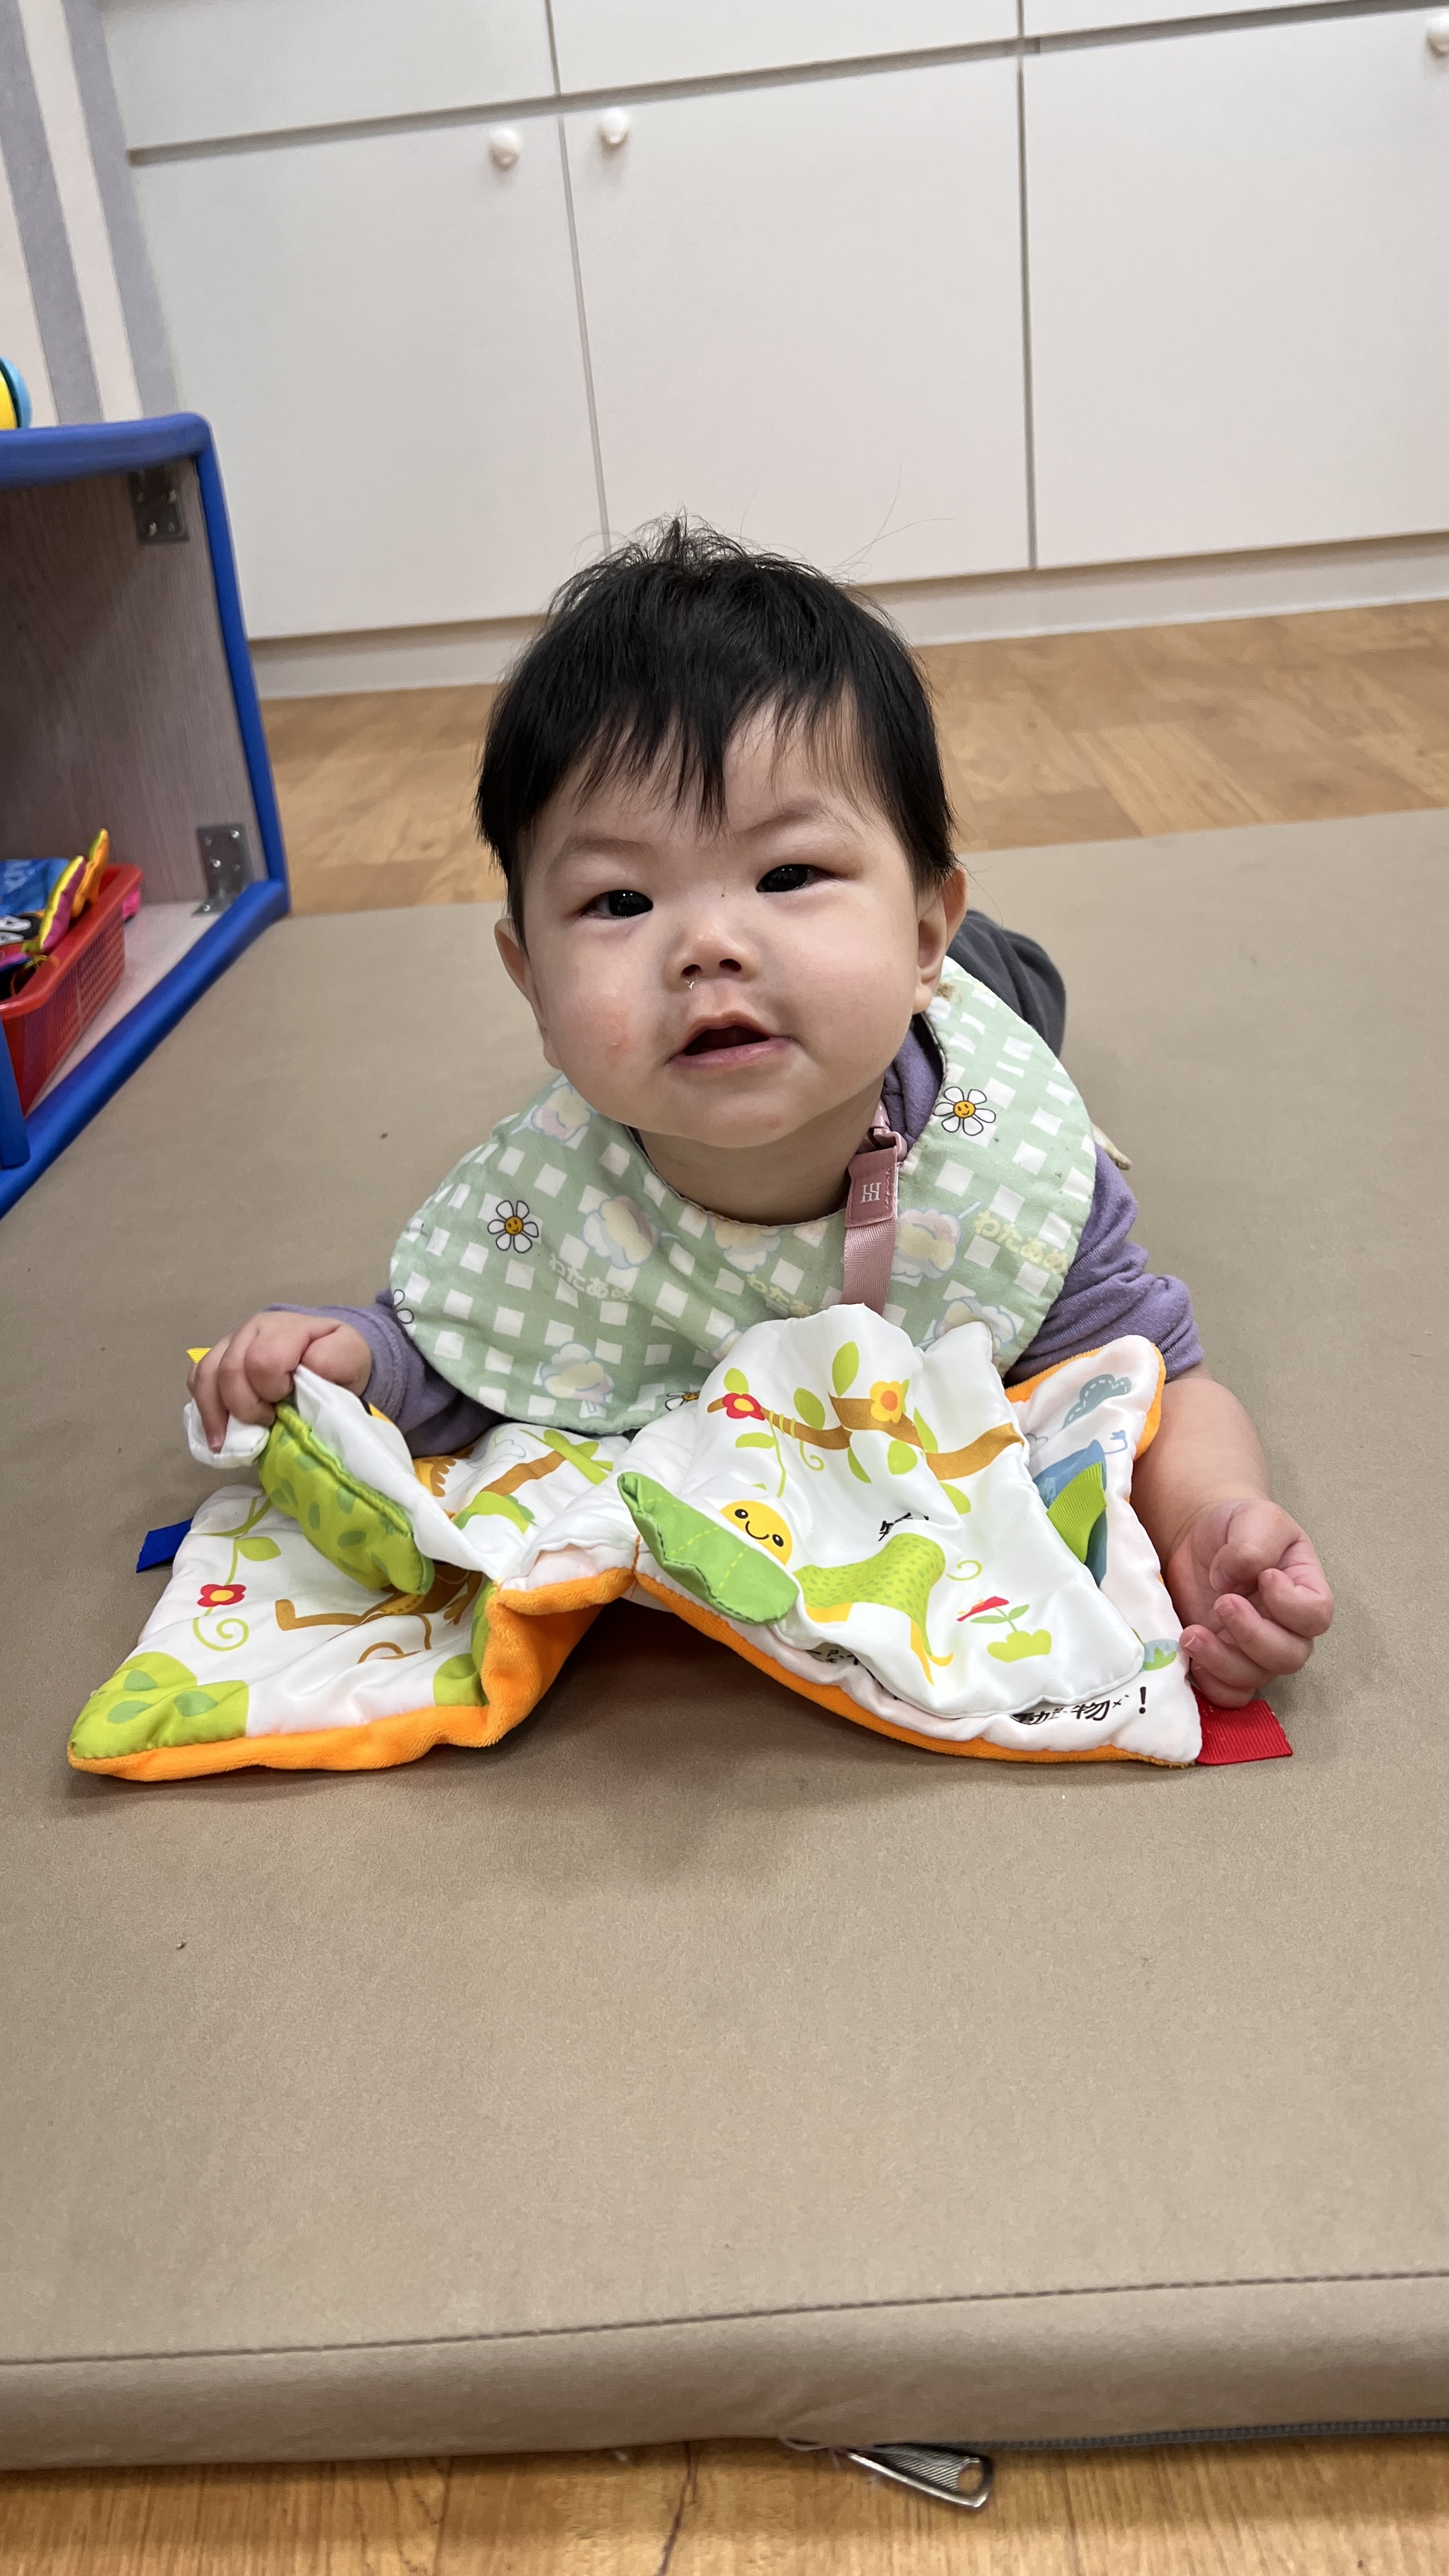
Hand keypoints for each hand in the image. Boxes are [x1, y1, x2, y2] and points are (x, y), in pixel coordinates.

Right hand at [188, 1312, 371, 1453]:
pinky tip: (216, 1432)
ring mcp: (231, 1341)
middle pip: (231, 1371)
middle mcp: (253, 1329)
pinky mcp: (218, 1357)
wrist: (326, 1352)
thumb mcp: (350, 1357)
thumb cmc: (337, 1361)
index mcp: (287, 1328)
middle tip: (267, 1422)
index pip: (263, 1360)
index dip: (272, 1390)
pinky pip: (197, 1379)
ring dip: (217, 1413)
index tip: (288, 1404)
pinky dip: (203, 1407)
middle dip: (246, 1406)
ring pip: (207, 1375)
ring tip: (226, 1441)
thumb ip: (333, 1361)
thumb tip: (305, 1370)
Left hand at [1165, 1497, 1332, 1707]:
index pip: (1317, 1615)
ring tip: (1192, 1632)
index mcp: (1304, 1589)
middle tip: (1223, 1602)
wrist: (1200, 1536)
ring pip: (1256, 1677)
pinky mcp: (1223, 1659)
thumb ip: (1253, 1545)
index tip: (1264, 1578)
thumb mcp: (1254, 1517)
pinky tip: (1191, 1655)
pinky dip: (1212, 1684)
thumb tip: (1233, 1581)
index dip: (1292, 1605)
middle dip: (1253, 1635)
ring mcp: (1253, 1648)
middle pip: (1290, 1656)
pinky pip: (1230, 1694)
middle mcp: (1286, 1626)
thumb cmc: (1237, 1526)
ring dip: (1223, 1661)